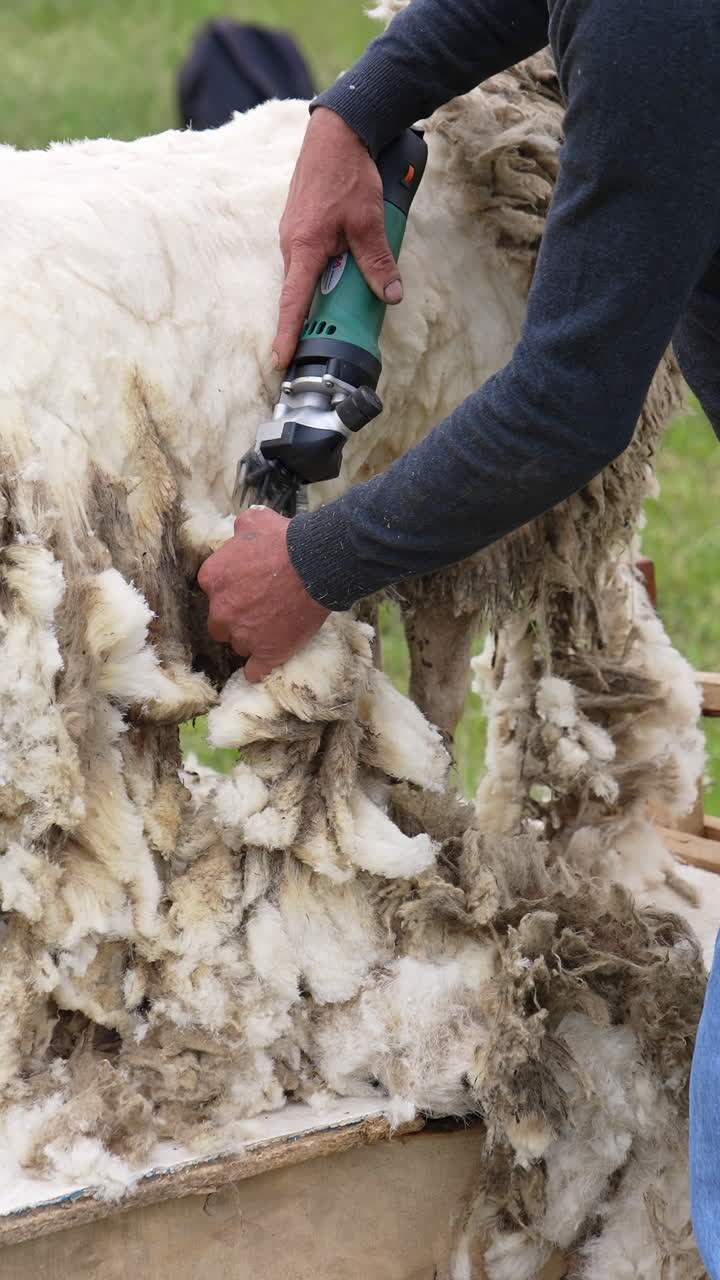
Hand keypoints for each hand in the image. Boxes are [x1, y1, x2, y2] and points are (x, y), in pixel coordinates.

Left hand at [197, 507, 329, 681]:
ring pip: (239, 645)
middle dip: (236, 619)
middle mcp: (221, 610)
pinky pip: (254, 671)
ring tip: (274, 627)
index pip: (213, 592)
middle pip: (220, 624)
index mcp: (213, 578)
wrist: (315, 564)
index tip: (247, 588)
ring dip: (252, 639)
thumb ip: (239, 529)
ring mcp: (243, 635)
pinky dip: (259, 668)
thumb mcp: (255, 521)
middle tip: (259, 609)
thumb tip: (238, 531)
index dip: (231, 591)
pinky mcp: (266, 654)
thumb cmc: (285, 541)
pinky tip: (265, 663)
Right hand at [272, 106, 402, 368]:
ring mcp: (292, 235)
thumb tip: (390, 294)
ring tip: (350, 279)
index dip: (287, 333)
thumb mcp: (369, 222)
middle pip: (302, 291)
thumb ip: (378, 262)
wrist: (335, 133)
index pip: (293, 301)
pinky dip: (327, 264)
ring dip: (327, 283)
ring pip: (308, 273)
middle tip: (336, 326)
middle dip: (317, 311)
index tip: (281, 358)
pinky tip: (345, 254)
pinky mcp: (299, 227)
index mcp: (304, 247)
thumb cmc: (348, 173)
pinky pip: (311, 257)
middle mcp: (291, 244)